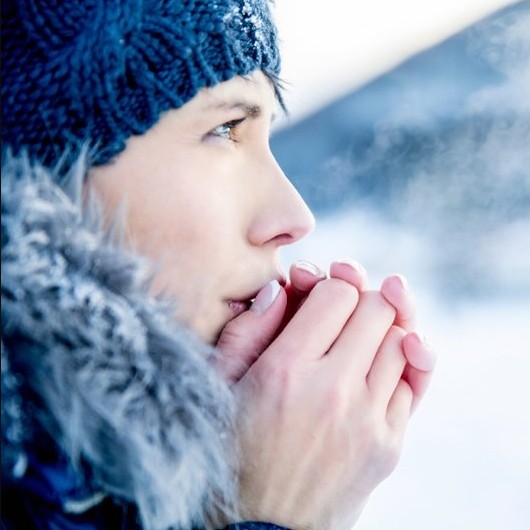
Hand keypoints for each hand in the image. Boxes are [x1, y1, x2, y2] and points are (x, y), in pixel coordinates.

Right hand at [233, 277, 412, 528]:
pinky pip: (413, 381)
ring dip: (383, 328)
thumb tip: (283, 288)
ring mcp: (368, 422)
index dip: (329, 286)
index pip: (338, 294)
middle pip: (379, 308)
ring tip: (359, 336)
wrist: (258, 528)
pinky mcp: (389, 446)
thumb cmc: (231, 449)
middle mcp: (332, 393)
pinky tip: (378, 364)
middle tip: (343, 309)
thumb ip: (247, 328)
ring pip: (403, 339)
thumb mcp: (220, 384)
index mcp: (284, 371)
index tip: (317, 297)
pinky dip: (400, 363)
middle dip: (361, 298)